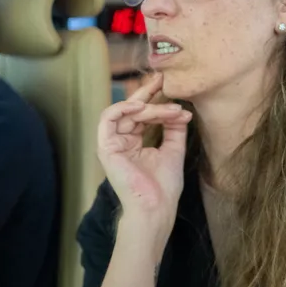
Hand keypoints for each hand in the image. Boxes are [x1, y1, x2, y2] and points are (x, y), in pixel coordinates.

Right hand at [96, 73, 191, 226]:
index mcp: (133, 142)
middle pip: (132, 109)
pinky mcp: (105, 147)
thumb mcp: (173, 149)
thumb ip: (173, 128)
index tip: (170, 86)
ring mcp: (111, 144)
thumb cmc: (163, 186)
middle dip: (148, 92)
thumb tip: (180, 110)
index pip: (141, 114)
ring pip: (126, 112)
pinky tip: (142, 106)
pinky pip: (108, 119)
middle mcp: (121, 141)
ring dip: (148, 106)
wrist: (156, 207)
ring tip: (169, 108)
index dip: (154, 98)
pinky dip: (123, 108)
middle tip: (164, 80)